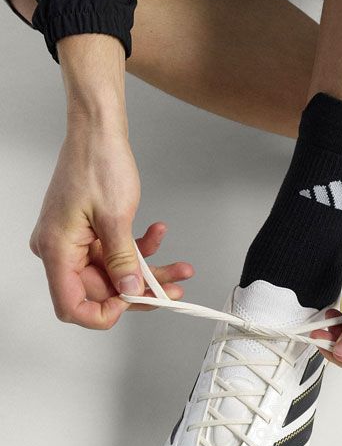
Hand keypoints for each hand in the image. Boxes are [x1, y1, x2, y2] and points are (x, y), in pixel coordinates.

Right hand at [30, 111, 192, 328]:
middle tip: (173, 289)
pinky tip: (158, 235)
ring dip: (148, 270)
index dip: (103, 313)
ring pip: (115, 271)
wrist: (97, 133)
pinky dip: (139, 248)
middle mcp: (61, 248)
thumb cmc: (97, 164)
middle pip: (101, 289)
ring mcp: (75, 240)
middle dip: (140, 290)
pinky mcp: (88, 232)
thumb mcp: (116, 218)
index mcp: (57, 249)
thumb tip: (130, 291)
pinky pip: (115, 251)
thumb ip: (123, 261)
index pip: (71, 304)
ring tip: (180, 267)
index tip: (134, 307)